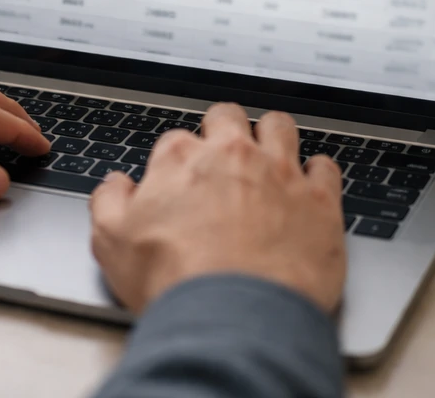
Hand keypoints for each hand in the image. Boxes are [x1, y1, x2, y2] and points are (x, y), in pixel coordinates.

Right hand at [89, 104, 344, 313]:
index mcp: (181, 159)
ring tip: (269, 155)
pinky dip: (317, 172)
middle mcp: (232, 154)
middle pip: (228, 118)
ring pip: (279, 127)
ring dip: (272, 136)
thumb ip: (109, 203)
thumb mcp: (111, 244)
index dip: (178, 161)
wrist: (235, 317)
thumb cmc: (175, 281)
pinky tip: (310, 184)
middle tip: (223, 157)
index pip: (177, 140)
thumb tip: (114, 185)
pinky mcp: (320, 200)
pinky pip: (325, 166)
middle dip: (223, 130)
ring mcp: (280, 173)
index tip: (179, 181)